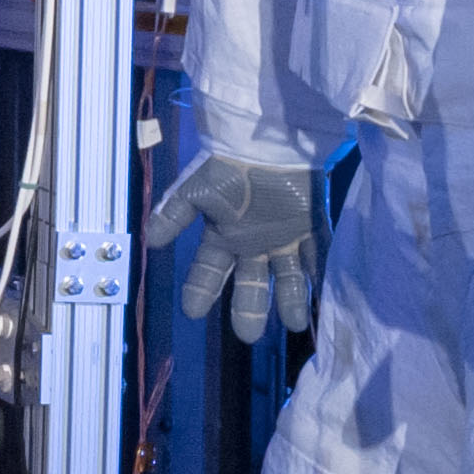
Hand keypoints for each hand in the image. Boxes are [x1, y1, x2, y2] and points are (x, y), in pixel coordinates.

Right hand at [145, 144, 325, 346]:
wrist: (268, 137)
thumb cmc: (231, 163)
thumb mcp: (197, 188)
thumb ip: (175, 214)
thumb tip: (150, 242)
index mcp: (225, 236)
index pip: (209, 273)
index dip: (200, 292)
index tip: (193, 312)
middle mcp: (254, 244)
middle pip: (251, 285)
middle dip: (249, 309)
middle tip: (248, 335)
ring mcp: (285, 238)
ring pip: (287, 277)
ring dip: (290, 300)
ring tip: (293, 324)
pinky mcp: (312, 225)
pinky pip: (319, 255)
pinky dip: (322, 275)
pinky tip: (323, 297)